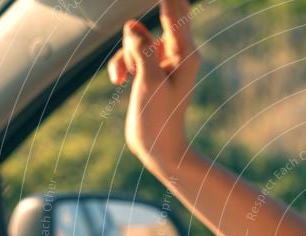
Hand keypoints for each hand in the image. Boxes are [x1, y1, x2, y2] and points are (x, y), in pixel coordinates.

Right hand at [107, 0, 200, 175]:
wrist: (159, 150)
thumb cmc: (159, 121)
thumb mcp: (148, 83)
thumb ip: (141, 51)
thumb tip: (133, 25)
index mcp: (186, 54)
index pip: (176, 10)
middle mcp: (179, 54)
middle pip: (158, 19)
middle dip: (139, 28)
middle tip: (143, 60)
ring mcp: (164, 62)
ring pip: (137, 38)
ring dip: (124, 55)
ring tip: (124, 79)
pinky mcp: (151, 71)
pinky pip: (131, 54)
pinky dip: (121, 64)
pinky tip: (119, 83)